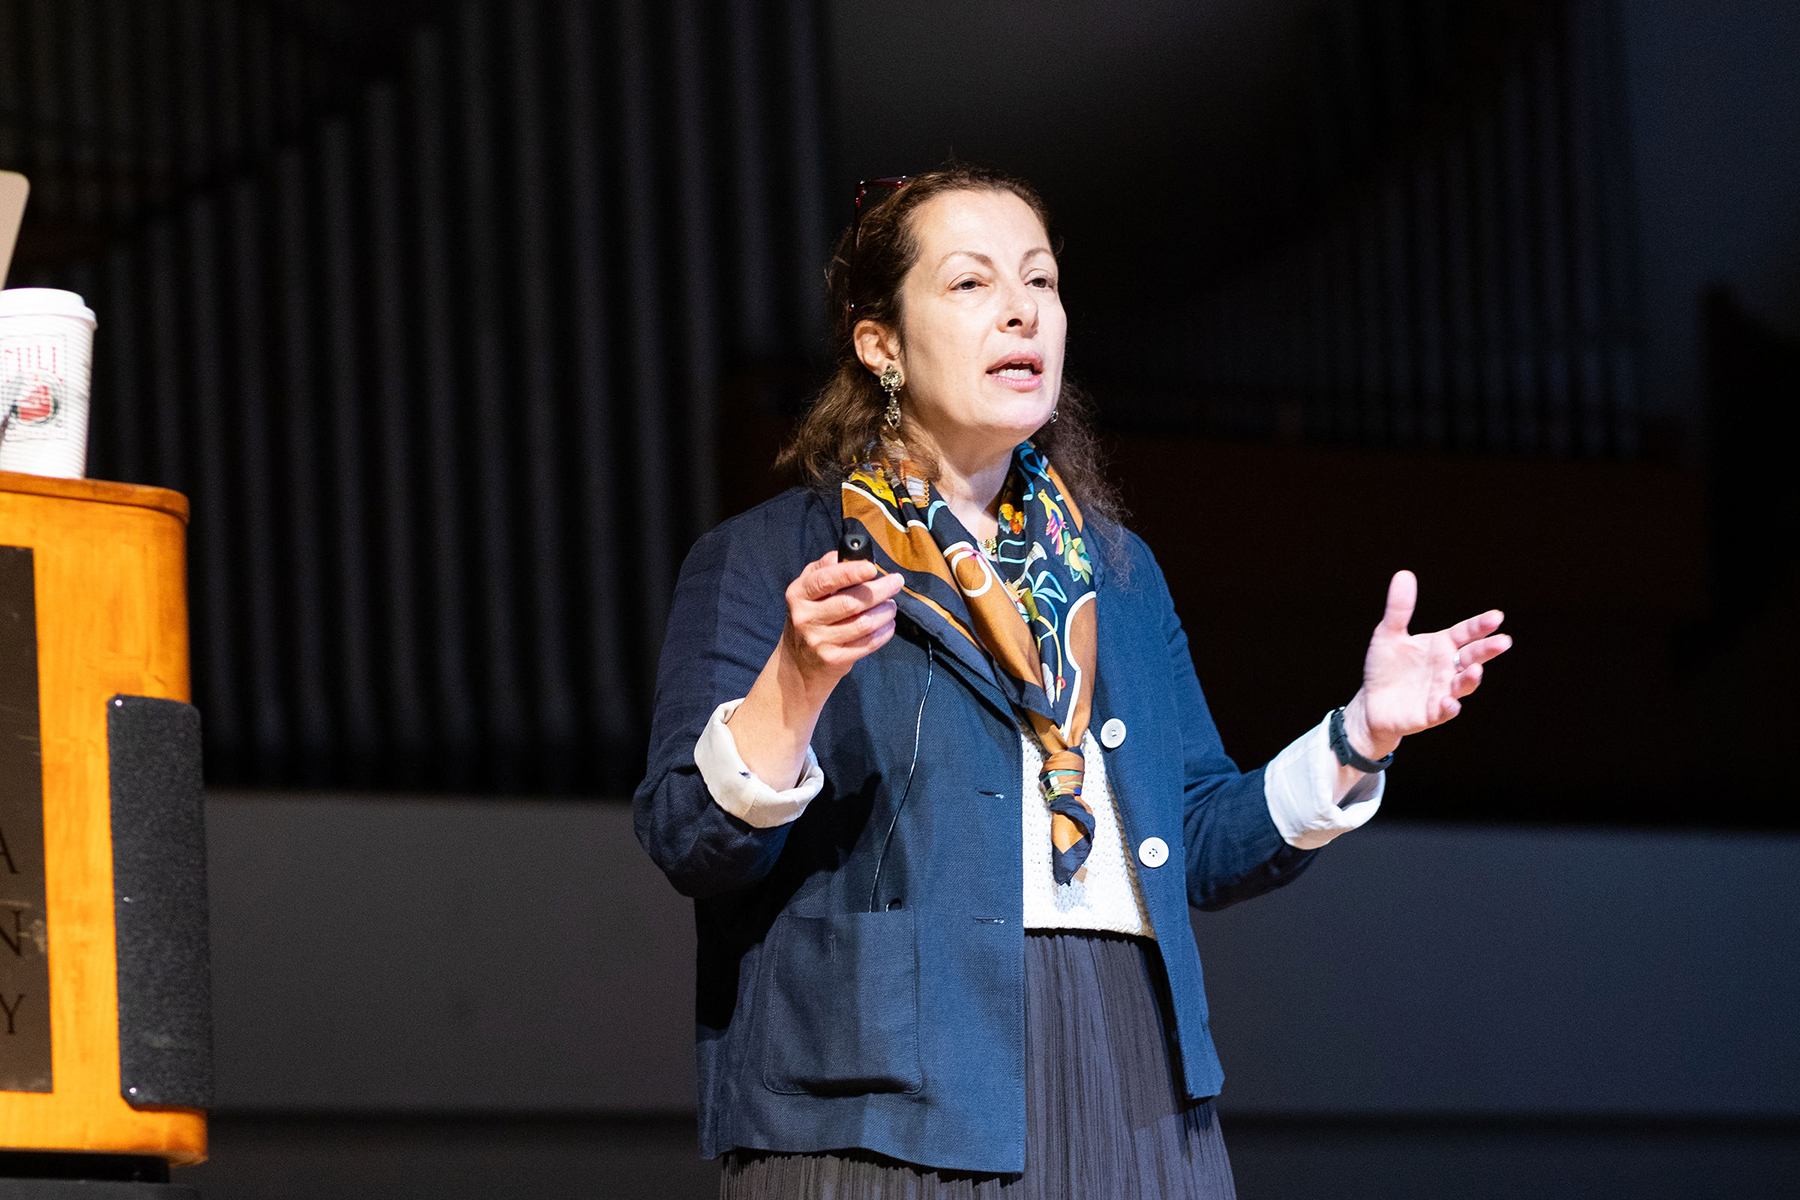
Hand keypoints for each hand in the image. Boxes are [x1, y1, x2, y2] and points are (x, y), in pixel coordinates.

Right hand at [777, 552, 904, 696]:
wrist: (799, 662)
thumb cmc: (811, 616)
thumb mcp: (807, 589)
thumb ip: (825, 569)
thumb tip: (847, 554)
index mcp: (798, 594)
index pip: (825, 580)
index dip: (851, 573)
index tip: (872, 568)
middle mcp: (805, 617)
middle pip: (850, 602)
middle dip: (879, 591)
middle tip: (896, 583)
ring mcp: (819, 641)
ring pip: (863, 624)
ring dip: (885, 612)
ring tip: (892, 605)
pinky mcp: (834, 659)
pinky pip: (867, 643)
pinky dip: (884, 632)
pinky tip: (888, 624)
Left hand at [1342, 570, 1511, 759]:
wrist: (1371, 703)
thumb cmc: (1385, 667)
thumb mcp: (1389, 634)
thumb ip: (1399, 608)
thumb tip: (1404, 574)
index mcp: (1442, 646)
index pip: (1466, 633)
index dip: (1480, 626)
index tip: (1496, 617)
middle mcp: (1447, 667)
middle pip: (1472, 656)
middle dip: (1487, 650)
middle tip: (1503, 641)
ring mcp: (1442, 691)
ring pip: (1462, 684)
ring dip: (1470, 678)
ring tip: (1475, 670)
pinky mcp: (1431, 713)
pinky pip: (1444, 711)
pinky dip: (1449, 707)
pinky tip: (1448, 702)